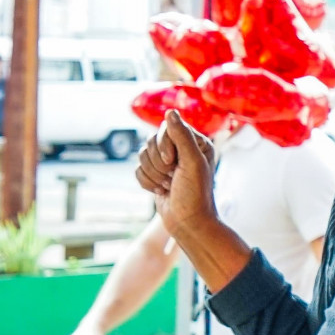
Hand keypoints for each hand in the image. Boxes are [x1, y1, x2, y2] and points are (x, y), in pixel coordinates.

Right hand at [136, 110, 217, 240]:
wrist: (187, 223)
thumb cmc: (195, 194)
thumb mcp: (192, 162)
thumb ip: (181, 136)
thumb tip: (170, 112)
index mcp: (196, 142)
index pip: (167, 128)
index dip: (164, 145)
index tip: (173, 162)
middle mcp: (182, 150)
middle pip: (151, 141)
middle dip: (158, 163)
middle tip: (173, 177)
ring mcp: (167, 163)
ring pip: (142, 155)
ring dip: (153, 174)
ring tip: (168, 186)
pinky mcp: (155, 175)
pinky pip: (138, 170)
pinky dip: (147, 182)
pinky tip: (161, 191)